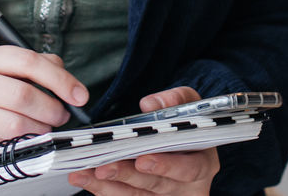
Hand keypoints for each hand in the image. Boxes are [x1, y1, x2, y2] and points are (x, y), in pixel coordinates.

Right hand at [0, 44, 88, 158]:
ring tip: (45, 127)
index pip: (27, 61)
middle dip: (52, 109)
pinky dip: (21, 141)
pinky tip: (23, 136)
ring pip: (14, 123)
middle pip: (22, 95)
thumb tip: (63, 74)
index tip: (78, 94)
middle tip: (61, 115)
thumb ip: (27, 64)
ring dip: (40, 129)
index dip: (59, 79)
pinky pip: (2, 142)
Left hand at [68, 87, 219, 194]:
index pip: (189, 169)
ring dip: (108, 186)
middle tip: (103, 167)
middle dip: (128, 176)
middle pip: (157, 185)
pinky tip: (85, 178)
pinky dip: (104, 190)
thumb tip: (149, 104)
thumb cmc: (188, 123)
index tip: (142, 160)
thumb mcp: (189, 105)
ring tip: (83, 173)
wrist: (186, 141)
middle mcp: (187, 186)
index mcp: (203, 162)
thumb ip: (174, 100)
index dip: (166, 166)